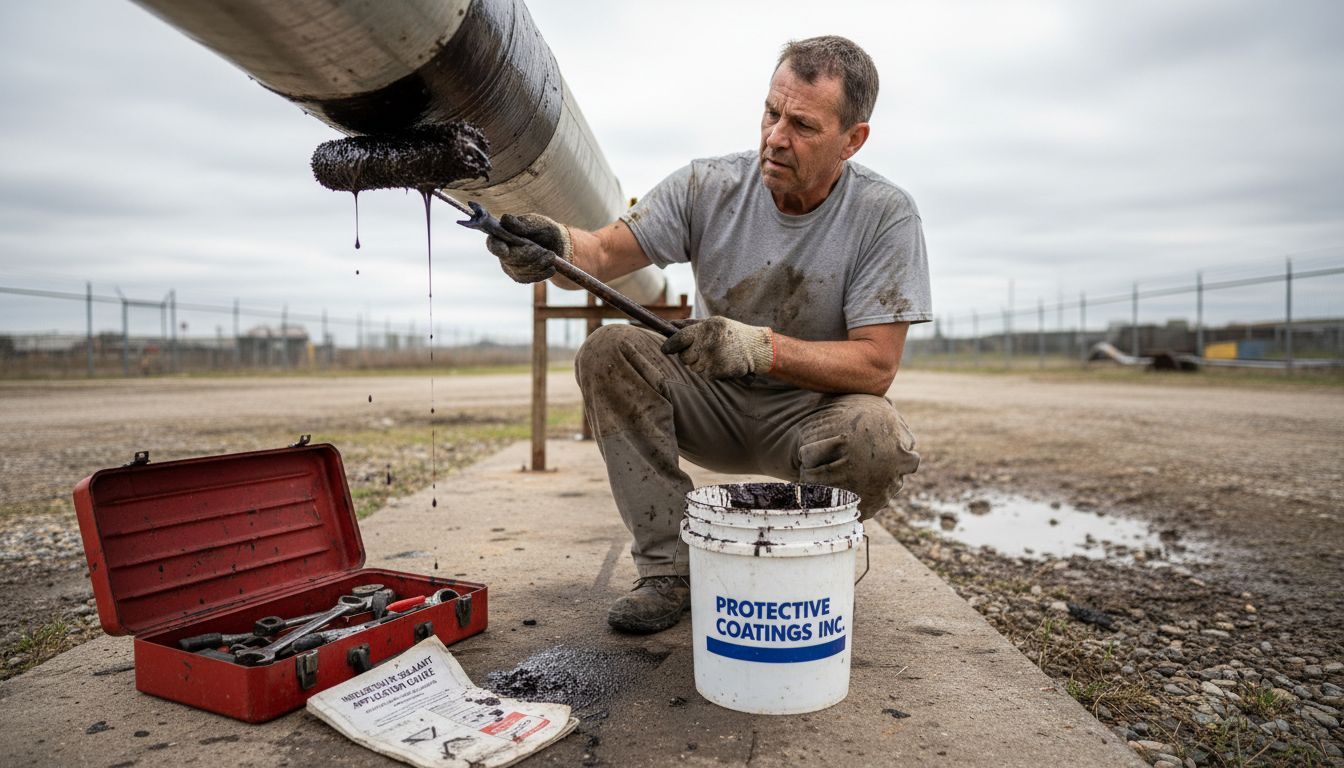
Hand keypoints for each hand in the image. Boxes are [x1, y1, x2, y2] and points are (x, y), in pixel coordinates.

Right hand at [485, 213, 572, 282]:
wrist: (557, 245)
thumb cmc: (543, 230)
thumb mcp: (537, 223)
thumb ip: (522, 224)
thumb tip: (506, 220)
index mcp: (502, 235)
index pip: (493, 243)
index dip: (497, 247)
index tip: (506, 251)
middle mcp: (503, 252)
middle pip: (510, 259)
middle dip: (530, 255)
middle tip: (548, 252)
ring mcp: (510, 266)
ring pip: (521, 270)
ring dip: (539, 263)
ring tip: (551, 256)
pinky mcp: (520, 277)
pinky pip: (528, 278)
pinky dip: (542, 273)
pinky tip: (551, 267)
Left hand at [660, 317, 774, 378]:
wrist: (755, 348)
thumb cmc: (731, 333)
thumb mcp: (713, 323)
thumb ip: (690, 325)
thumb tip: (669, 324)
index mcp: (705, 328)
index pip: (679, 338)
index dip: (670, 345)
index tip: (665, 349)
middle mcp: (707, 343)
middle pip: (684, 356)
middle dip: (690, 355)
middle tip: (702, 351)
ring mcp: (712, 358)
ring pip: (693, 367)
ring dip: (700, 364)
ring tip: (714, 356)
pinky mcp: (717, 371)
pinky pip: (704, 375)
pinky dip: (709, 371)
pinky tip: (720, 363)